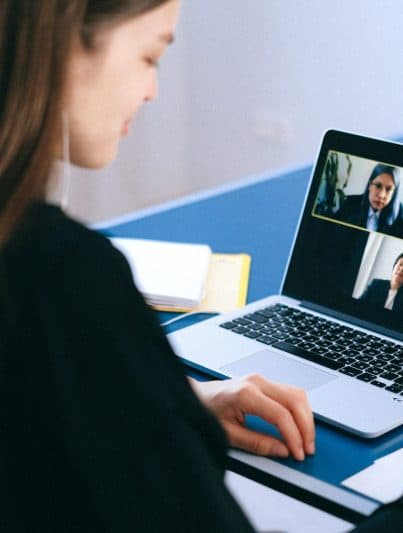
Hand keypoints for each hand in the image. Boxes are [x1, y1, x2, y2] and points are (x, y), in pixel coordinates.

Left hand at [189, 374, 314, 460]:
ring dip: (305, 417)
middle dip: (306, 427)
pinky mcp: (263, 382)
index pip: (281, 414)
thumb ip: (257, 443)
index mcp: (246, 393)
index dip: (294, 436)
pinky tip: (298, 425)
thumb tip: (282, 450)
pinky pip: (290, 392)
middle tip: (307, 448)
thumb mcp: (228, 434)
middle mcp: (256, 382)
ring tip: (305, 439)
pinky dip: (299, 409)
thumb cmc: (206, 411)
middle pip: (295, 401)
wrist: (195, 396)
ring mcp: (261, 379)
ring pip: (297, 394)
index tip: (298, 453)